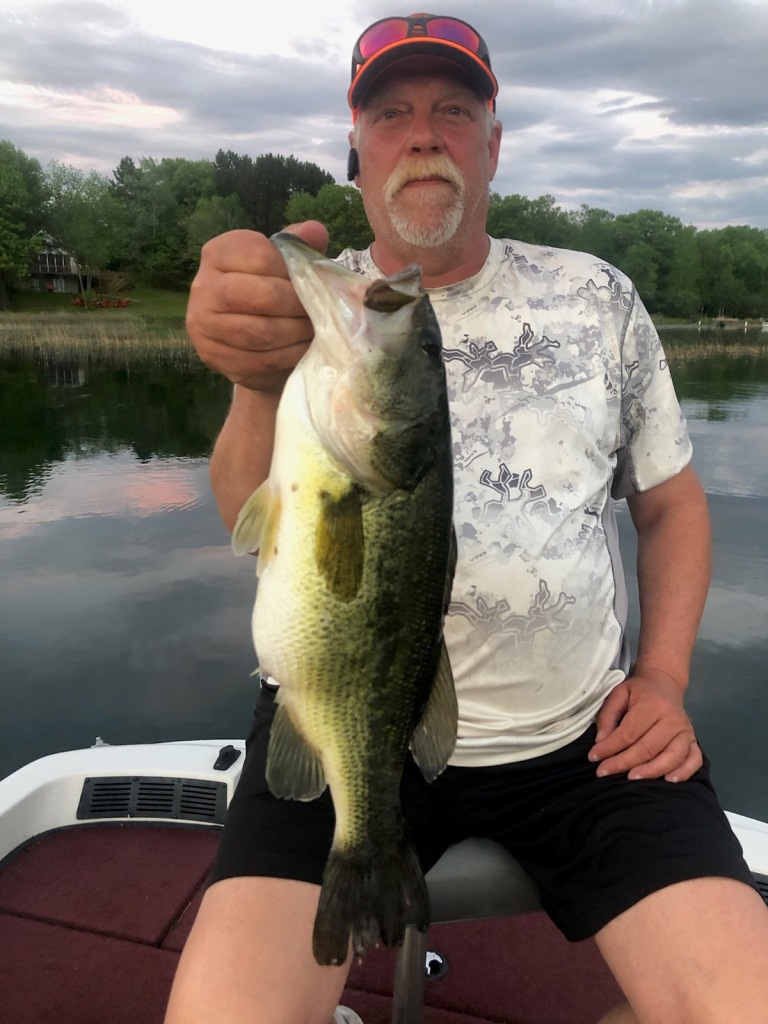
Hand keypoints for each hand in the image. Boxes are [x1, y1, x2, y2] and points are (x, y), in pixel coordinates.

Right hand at [186, 221, 328, 391]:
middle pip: (262, 296)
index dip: (295, 272)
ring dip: (296, 333)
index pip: (261, 256)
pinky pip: (260, 359)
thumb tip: (315, 230)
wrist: (241, 337)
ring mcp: (204, 324)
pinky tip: (301, 350)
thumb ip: (297, 246)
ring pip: (262, 332)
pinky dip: (288, 356)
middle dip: (298, 307)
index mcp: (218, 253)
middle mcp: (203, 286)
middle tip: (320, 313)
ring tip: (314, 331)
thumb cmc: (266, 289)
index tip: (313, 283)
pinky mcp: (213, 356)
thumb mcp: (280, 262)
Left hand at [588, 669, 701, 781]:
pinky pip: (694, 760)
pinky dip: (684, 772)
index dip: (610, 747)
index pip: (629, 732)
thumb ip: (608, 716)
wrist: (665, 684)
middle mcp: (672, 719)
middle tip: (604, 772)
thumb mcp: (618, 694)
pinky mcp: (694, 741)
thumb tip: (601, 742)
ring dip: (651, 771)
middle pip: (648, 748)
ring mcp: (686, 731)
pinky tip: (668, 780)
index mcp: (652, 705)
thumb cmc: (639, 691)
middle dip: (624, 762)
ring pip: (671, 757)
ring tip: (631, 778)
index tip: (594, 757)